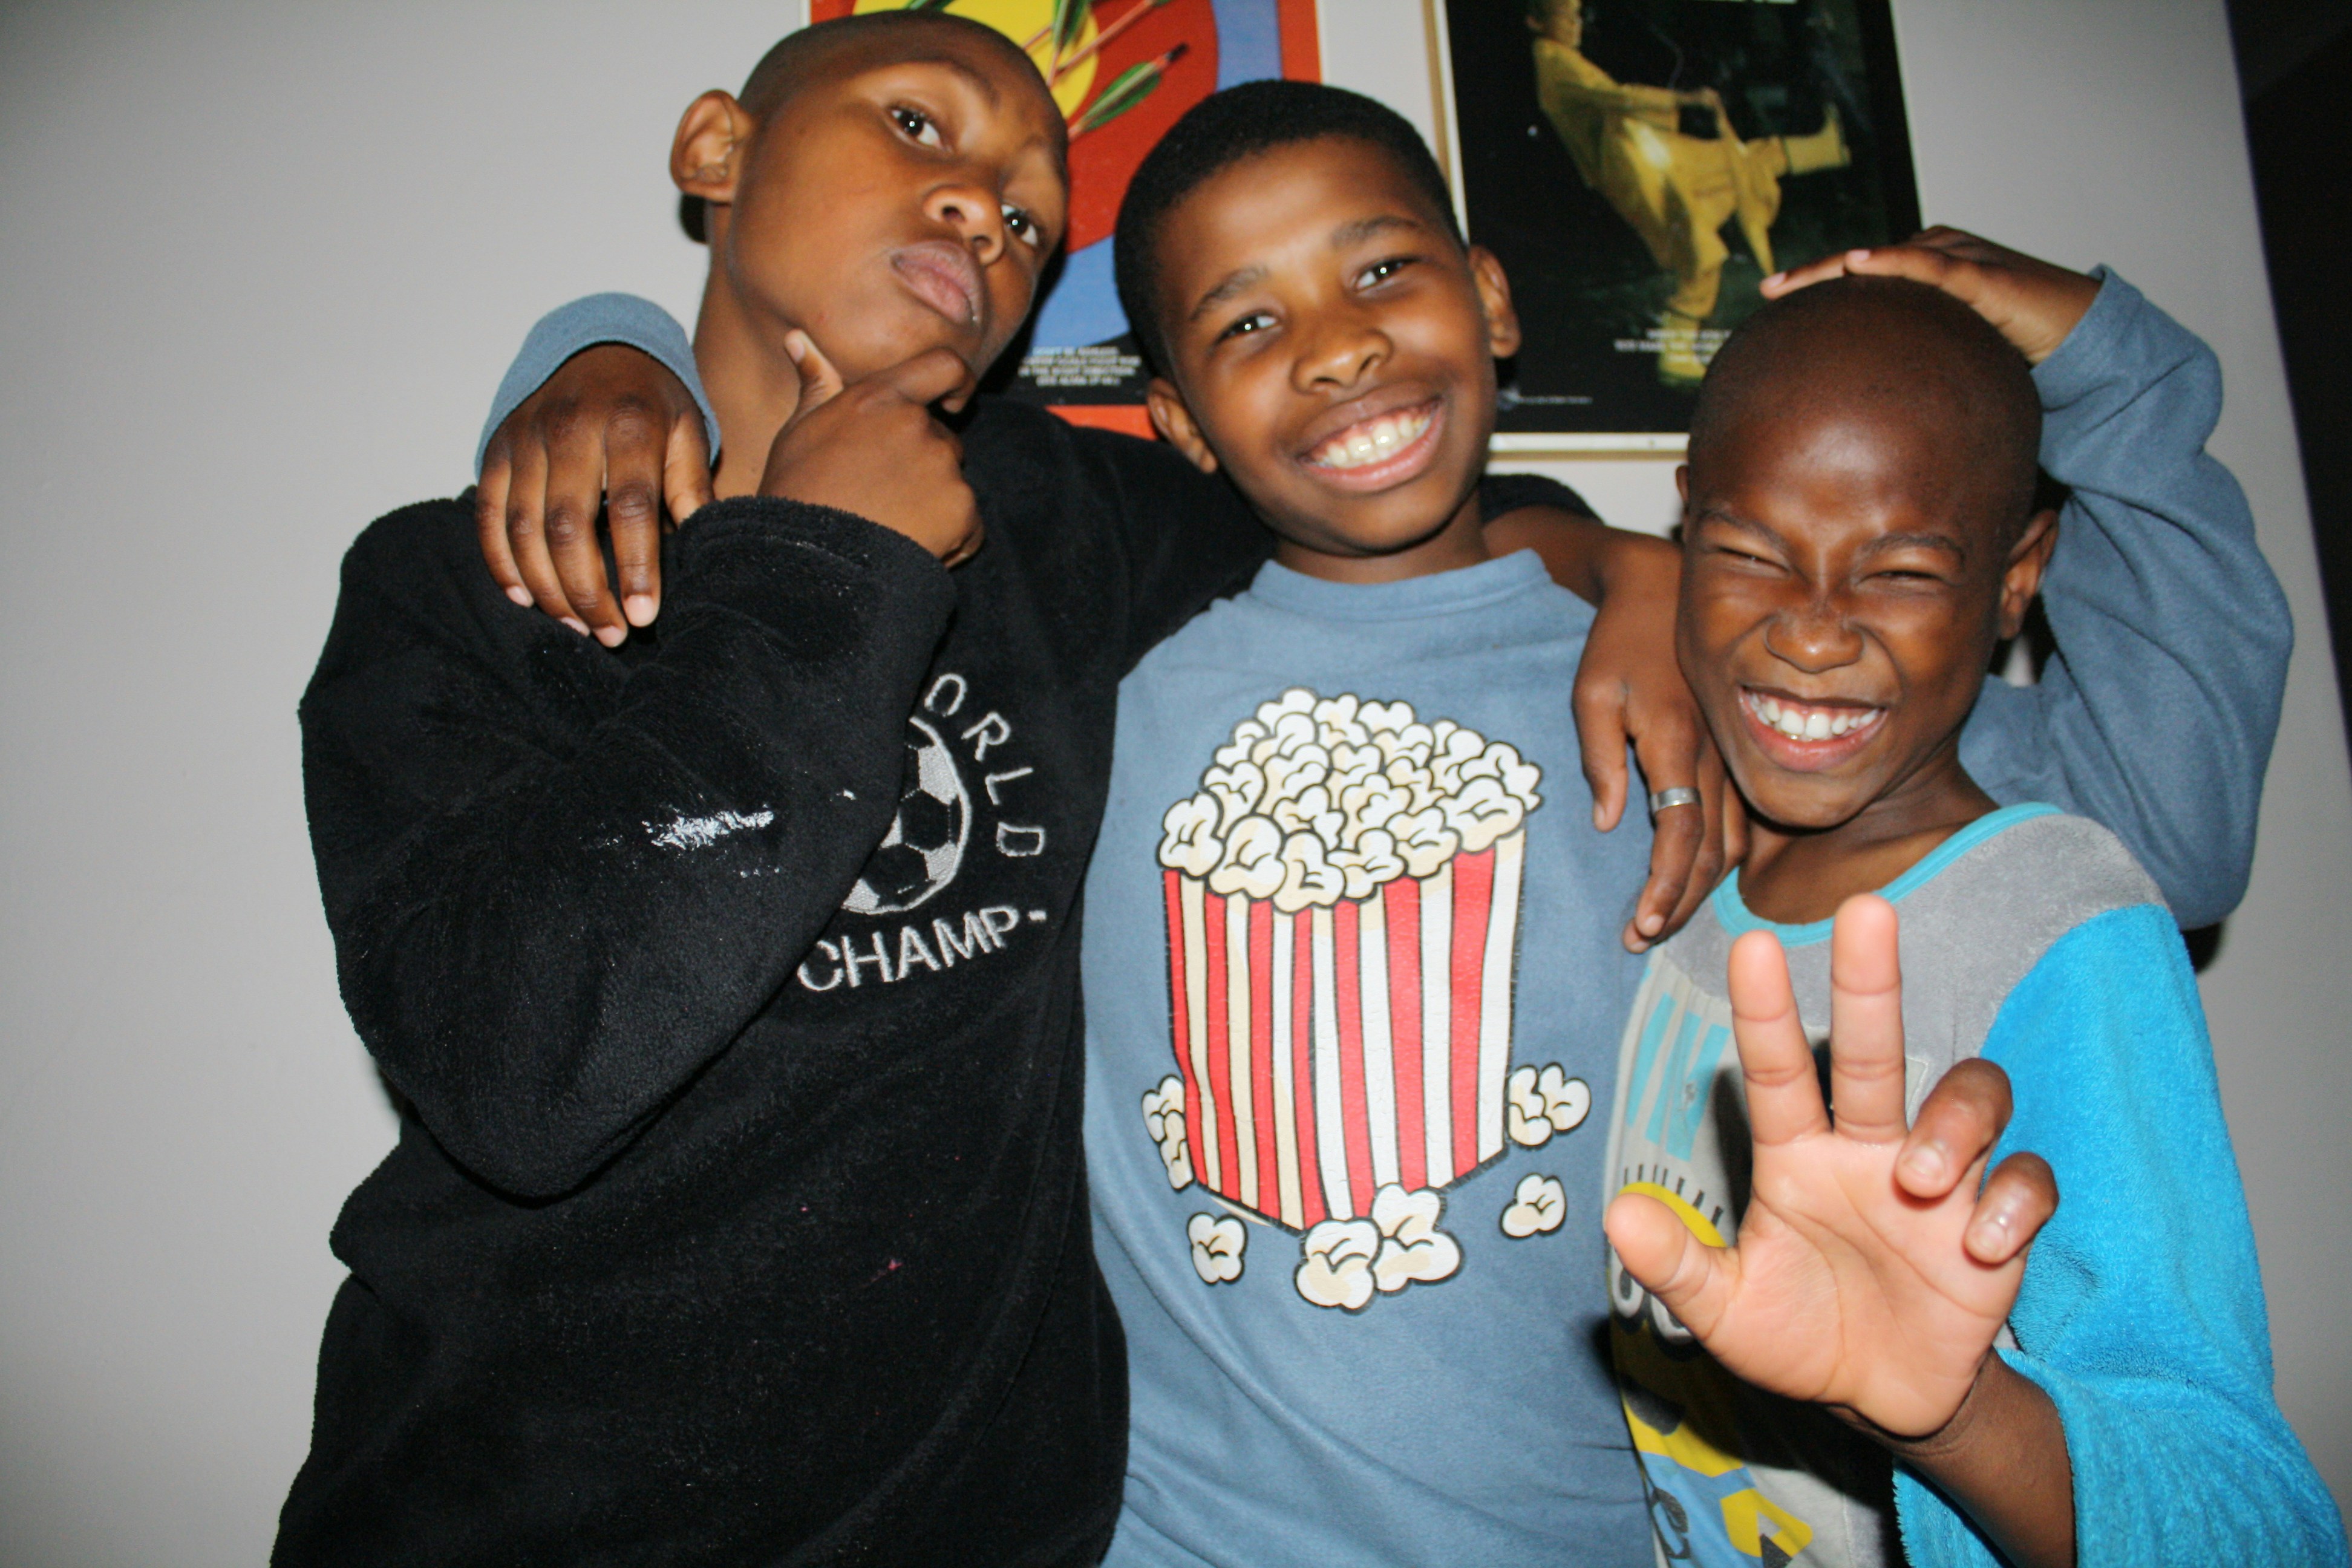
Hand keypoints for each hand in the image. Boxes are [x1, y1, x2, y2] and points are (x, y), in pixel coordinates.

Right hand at [476, 343, 713, 644]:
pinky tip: (524, 598)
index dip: (637, 568)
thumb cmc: (651, 404)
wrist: (598, 347)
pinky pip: (488, 514)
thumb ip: (693, 487)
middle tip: (612, 635)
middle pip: (569, 526)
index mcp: (629, 425)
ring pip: (524, 527)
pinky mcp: (496, 449)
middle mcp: (570, 429)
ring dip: (547, 588)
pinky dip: (501, 562)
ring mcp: (526, 438)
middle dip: (588, 591)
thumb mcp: (687, 432)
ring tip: (578, 627)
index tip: (644, 617)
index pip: (632, 507)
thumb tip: (705, 547)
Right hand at [760, 333, 984, 565]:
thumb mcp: (799, 432)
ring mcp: (941, 465)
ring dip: (934, 504)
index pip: (943, 365)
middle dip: (924, 465)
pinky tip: (913, 548)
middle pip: (942, 438)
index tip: (953, 402)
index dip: (957, 382)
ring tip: (891, 527)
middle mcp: (915, 424)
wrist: (810, 562)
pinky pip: (970, 525)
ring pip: (953, 482)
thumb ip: (816, 385)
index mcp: (879, 398)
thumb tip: (798, 339)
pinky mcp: (961, 507)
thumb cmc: (797, 495)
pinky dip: (952, 539)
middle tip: (883, 498)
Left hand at [1569, 531, 1745, 949]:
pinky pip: (1739, 821)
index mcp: (1677, 743)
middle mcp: (1715, 756)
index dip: (1664, 885)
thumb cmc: (1618, 643)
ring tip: (1661, 922)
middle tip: (1642, 939)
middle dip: (1679, 903)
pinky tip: (1695, 883)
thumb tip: (1609, 823)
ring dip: (1701, 889)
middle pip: (1712, 851)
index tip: (1640, 923)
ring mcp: (1730, 756)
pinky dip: (1721, 860)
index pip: (1680, 833)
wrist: (1662, 592)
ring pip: (1733, 842)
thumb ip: (1600, 759)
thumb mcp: (1590, 694)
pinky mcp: (1732, 755)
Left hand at [1604, 894, 2058, 1439]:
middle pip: (1878, 1049)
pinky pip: (2028, 1180)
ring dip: (1952, 1122)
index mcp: (1799, 1157)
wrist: (1880, 1399)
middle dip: (1871, 980)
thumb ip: (1676, 1268)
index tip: (1750, 944)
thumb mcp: (1726, 1312)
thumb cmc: (1796, 1335)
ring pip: (1973, 1097)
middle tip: (1867, 910)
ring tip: (1918, 1175)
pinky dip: (2014, 1202)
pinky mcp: (1999, 1225)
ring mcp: (1943, 1180)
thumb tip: (1616, 1216)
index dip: (1763, 1011)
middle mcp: (1872, 1149)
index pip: (1778, 1071)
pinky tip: (1985, 1246)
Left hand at [1763, 227, 2099, 364]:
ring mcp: (1959, 260)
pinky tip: (1858, 263)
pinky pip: (1930, 264)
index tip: (1772, 305)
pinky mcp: (1982, 274)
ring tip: (1793, 280)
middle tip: (1768, 291)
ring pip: (1885, 258)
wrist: (2078, 339)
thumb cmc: (2016, 348)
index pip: (1861, 279)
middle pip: (1863, 264)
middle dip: (1814, 273)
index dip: (1817, 286)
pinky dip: (1894, 261)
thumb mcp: (1951, 359)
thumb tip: (1868, 415)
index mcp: (1927, 275)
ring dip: (1837, 266)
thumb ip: (1914, 370)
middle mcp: (1937, 256)